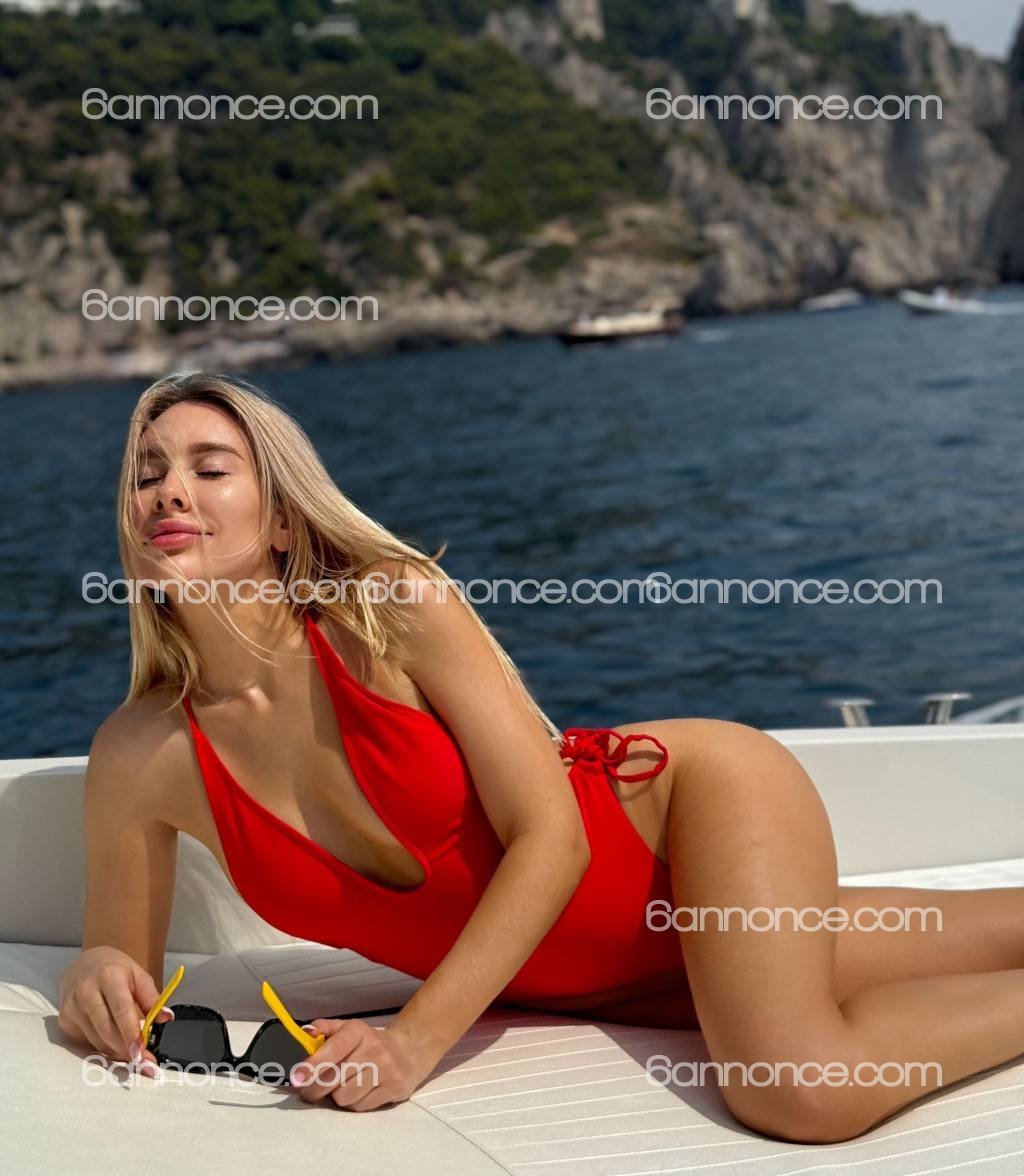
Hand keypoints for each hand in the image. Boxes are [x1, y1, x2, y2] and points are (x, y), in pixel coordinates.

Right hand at [56, 946, 173, 1078]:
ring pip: (97, 1040)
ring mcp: (72, 1007)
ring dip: (116, 1051)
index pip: (121, 1010)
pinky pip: (87, 1043)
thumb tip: (165, 1018)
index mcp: (108, 976)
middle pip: (107, 1030)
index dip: (131, 1035)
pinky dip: (103, 1048)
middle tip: (143, 1060)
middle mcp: (86, 991)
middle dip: (126, 1049)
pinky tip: (114, 1044)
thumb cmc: (114, 970)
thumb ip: (152, 997)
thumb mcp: (138, 975)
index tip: (141, 1053)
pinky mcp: (65, 1021)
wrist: (85, 963)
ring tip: (132, 1051)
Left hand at [289, 1017, 435, 1110]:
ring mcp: (385, 1069)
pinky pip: (360, 1107)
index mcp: (358, 1031)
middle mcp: (373, 1048)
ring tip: (343, 1086)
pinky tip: (359, 1092)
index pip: (333, 1049)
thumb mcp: (348, 1029)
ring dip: (338, 1096)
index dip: (313, 1064)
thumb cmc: (369, 1042)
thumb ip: (325, 1029)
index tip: (297, 1078)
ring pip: (344, 1097)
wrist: (408, 1051)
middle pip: (333, 1079)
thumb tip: (306, 1032)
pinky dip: (354, 1103)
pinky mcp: (393, 1088)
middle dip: (315, 1089)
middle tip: (308, 1091)